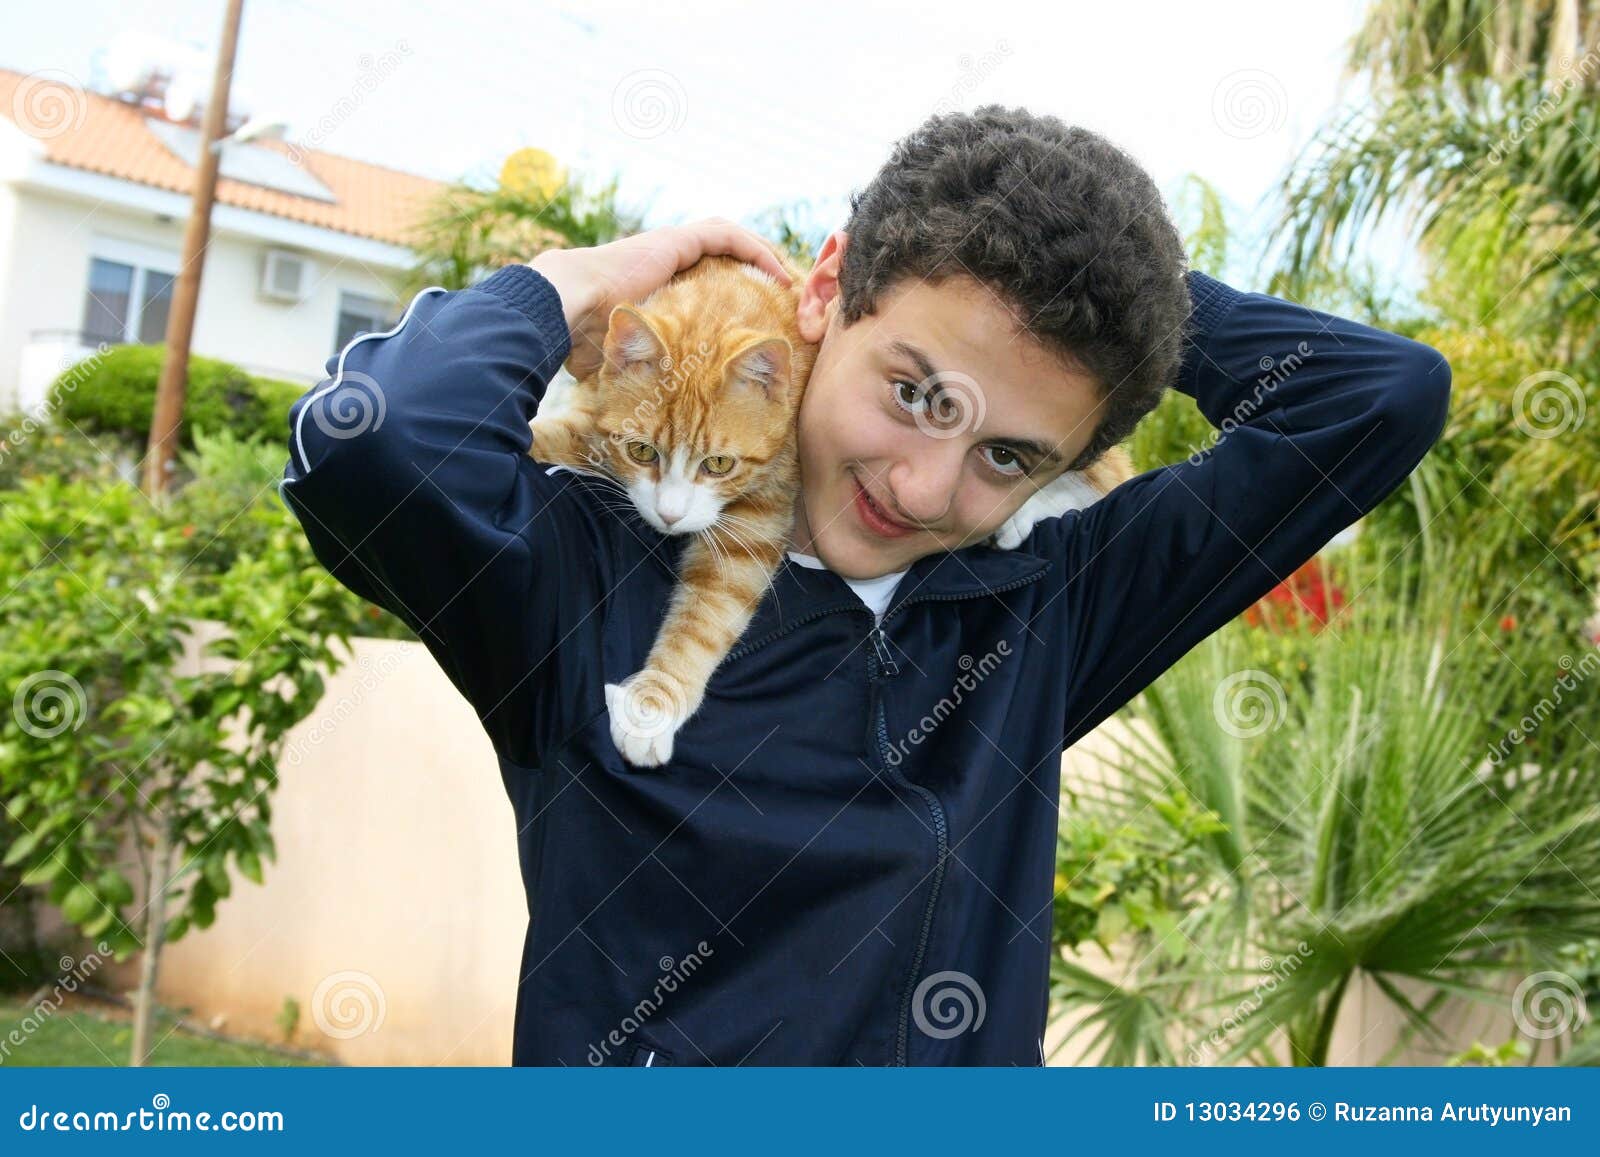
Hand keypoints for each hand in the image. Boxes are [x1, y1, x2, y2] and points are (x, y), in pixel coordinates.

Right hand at [528, 218, 793, 379]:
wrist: (567, 309)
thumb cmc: (583, 340)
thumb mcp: (623, 362)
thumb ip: (636, 376)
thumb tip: (626, 419)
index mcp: (656, 285)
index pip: (701, 276)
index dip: (731, 290)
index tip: (758, 315)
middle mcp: (665, 261)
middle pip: (720, 253)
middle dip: (755, 269)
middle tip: (785, 293)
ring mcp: (670, 247)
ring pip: (728, 238)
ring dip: (761, 255)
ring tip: (789, 279)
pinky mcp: (675, 242)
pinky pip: (725, 236)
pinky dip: (755, 250)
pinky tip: (777, 272)